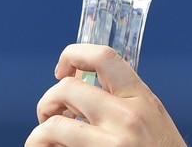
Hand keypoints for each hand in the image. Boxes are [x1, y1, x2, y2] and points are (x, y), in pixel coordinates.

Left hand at [25, 43, 186, 146]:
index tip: (62, 69)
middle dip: (48, 101)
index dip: (73, 54)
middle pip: (67, 89)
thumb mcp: (152, 117)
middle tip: (49, 115)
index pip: (103, 57)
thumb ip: (125, 99)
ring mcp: (110, 144)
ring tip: (46, 141)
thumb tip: (82, 87)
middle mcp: (126, 117)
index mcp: (141, 98)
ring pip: (52, 126)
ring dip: (39, 135)